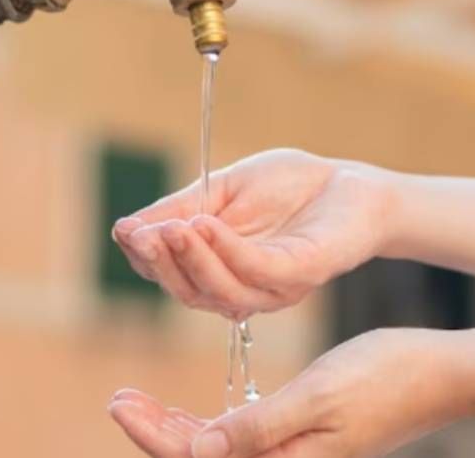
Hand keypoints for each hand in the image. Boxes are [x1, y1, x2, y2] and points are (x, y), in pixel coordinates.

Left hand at [107, 328, 474, 457]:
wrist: (439, 374)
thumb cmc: (385, 377)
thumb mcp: (317, 396)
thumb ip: (258, 428)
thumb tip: (198, 451)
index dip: (154, 435)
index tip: (120, 403)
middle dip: (156, 433)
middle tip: (118, 398)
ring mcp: (293, 456)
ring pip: (217, 452)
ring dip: (176, 430)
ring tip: (138, 401)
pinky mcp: (300, 441)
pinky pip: (241, 442)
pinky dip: (208, 426)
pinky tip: (189, 412)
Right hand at [111, 149, 386, 318]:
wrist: (350, 181)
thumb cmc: (289, 187)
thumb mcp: (222, 190)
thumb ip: (180, 209)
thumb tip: (125, 229)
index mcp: (219, 271)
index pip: (170, 275)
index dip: (144, 257)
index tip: (124, 230)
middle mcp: (243, 289)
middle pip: (189, 292)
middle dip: (161, 264)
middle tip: (141, 234)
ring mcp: (273, 288)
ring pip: (220, 291)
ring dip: (190, 259)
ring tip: (170, 228)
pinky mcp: (301, 274)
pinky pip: (257, 271)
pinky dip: (226, 250)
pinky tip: (206, 224)